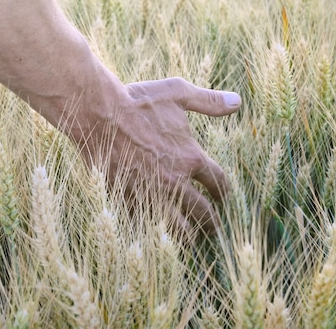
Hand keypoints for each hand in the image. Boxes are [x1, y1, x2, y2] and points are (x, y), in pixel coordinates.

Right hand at [81, 77, 240, 235]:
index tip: (224, 198)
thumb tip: (237, 101)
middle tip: (214, 230)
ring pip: (176, 228)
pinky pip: (145, 226)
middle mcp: (175, 181)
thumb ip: (210, 101)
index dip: (223, 192)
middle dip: (211, 223)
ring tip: (191, 240)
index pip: (217, 182)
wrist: (98, 115)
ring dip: (187, 236)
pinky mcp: (126, 200)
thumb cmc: (139, 102)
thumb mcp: (179, 93)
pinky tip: (155, 237)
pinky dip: (152, 234)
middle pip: (202, 212)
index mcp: (191, 157)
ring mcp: (150, 193)